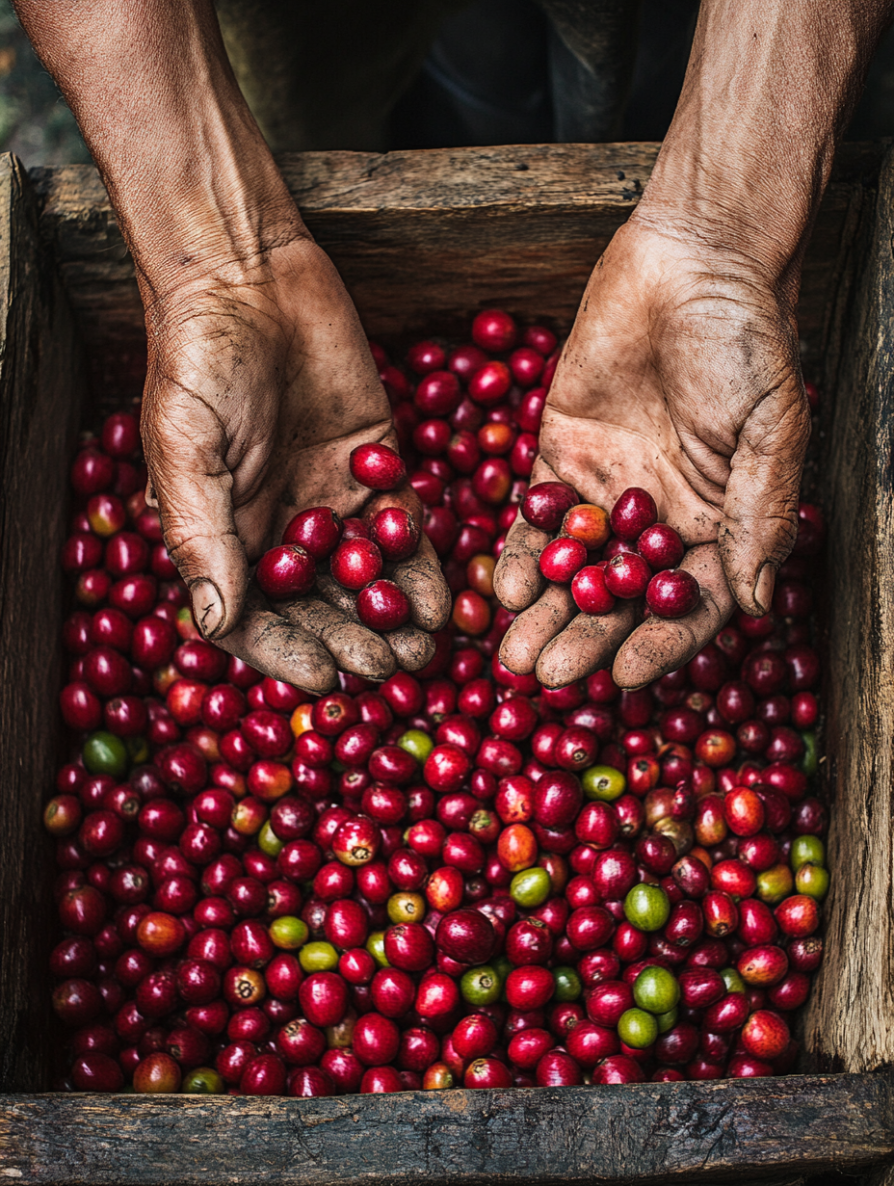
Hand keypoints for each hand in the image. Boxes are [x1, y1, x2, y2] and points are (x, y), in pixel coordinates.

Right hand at [142, 233, 449, 692]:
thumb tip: (216, 624)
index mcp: (223, 537)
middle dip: (352, 642)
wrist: (247, 275)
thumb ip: (205, 537)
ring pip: (365, 579)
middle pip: (318, 610)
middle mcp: (278, 531)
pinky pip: (401, 528)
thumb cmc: (196, 362)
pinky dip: (421, 565)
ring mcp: (329, 500)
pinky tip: (445, 599)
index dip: (286, 653)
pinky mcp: (374, 466)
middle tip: (390, 668)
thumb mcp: (187, 452)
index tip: (325, 677)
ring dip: (393, 616)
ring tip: (423, 648)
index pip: (253, 619)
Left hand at [493, 218, 809, 689]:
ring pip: (573, 570)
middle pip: (620, 599)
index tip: (627, 677)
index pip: (688, 602)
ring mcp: (607, 493)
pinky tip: (503, 589)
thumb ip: (761, 511)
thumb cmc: (747, 338)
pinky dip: (521, 554)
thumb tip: (756, 602)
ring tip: (515, 655)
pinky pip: (537, 519)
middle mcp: (661, 521)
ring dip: (545, 613)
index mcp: (719, 524)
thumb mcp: (772, 425)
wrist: (688, 258)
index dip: (661, 643)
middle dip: (586, 639)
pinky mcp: (560, 458)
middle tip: (549, 677)